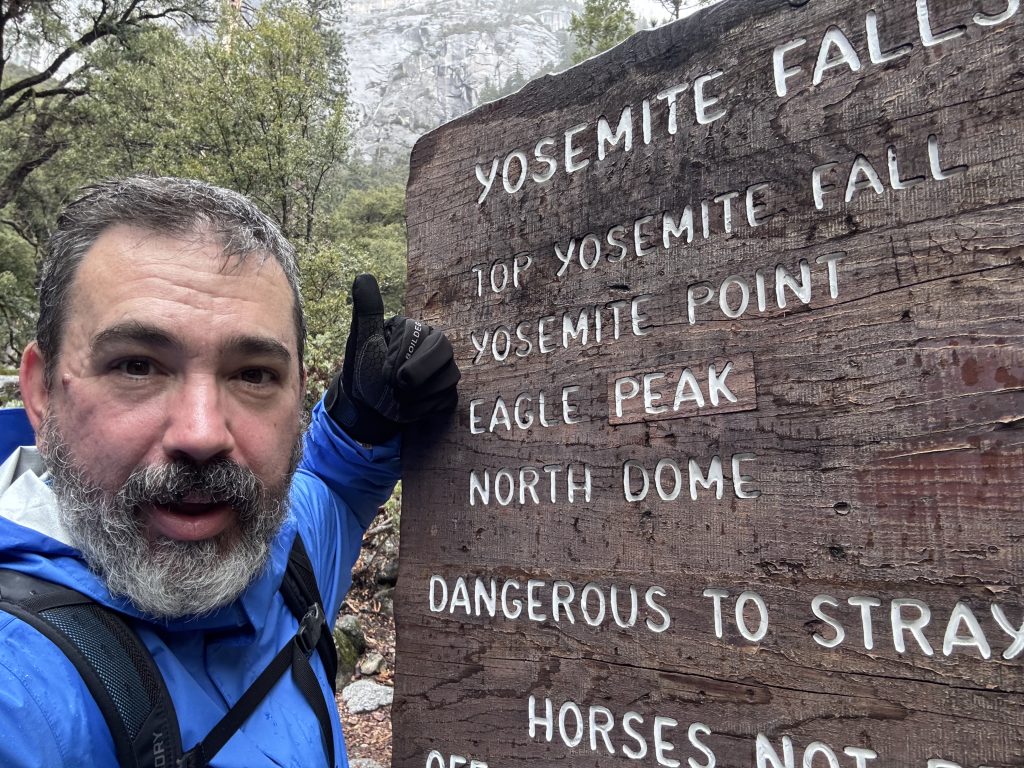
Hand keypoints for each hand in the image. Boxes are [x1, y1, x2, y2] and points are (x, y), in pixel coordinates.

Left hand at [325, 274, 459, 443]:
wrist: (366, 405)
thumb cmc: (364, 368)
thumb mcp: (361, 339)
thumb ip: (366, 310)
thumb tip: (363, 276)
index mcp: (416, 329)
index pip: (421, 336)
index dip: (401, 358)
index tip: (384, 372)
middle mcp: (435, 346)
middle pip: (444, 352)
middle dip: (417, 373)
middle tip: (397, 386)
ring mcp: (444, 370)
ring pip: (447, 378)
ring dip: (417, 395)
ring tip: (397, 398)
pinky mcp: (447, 394)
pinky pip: (447, 400)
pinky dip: (424, 409)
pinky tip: (407, 409)